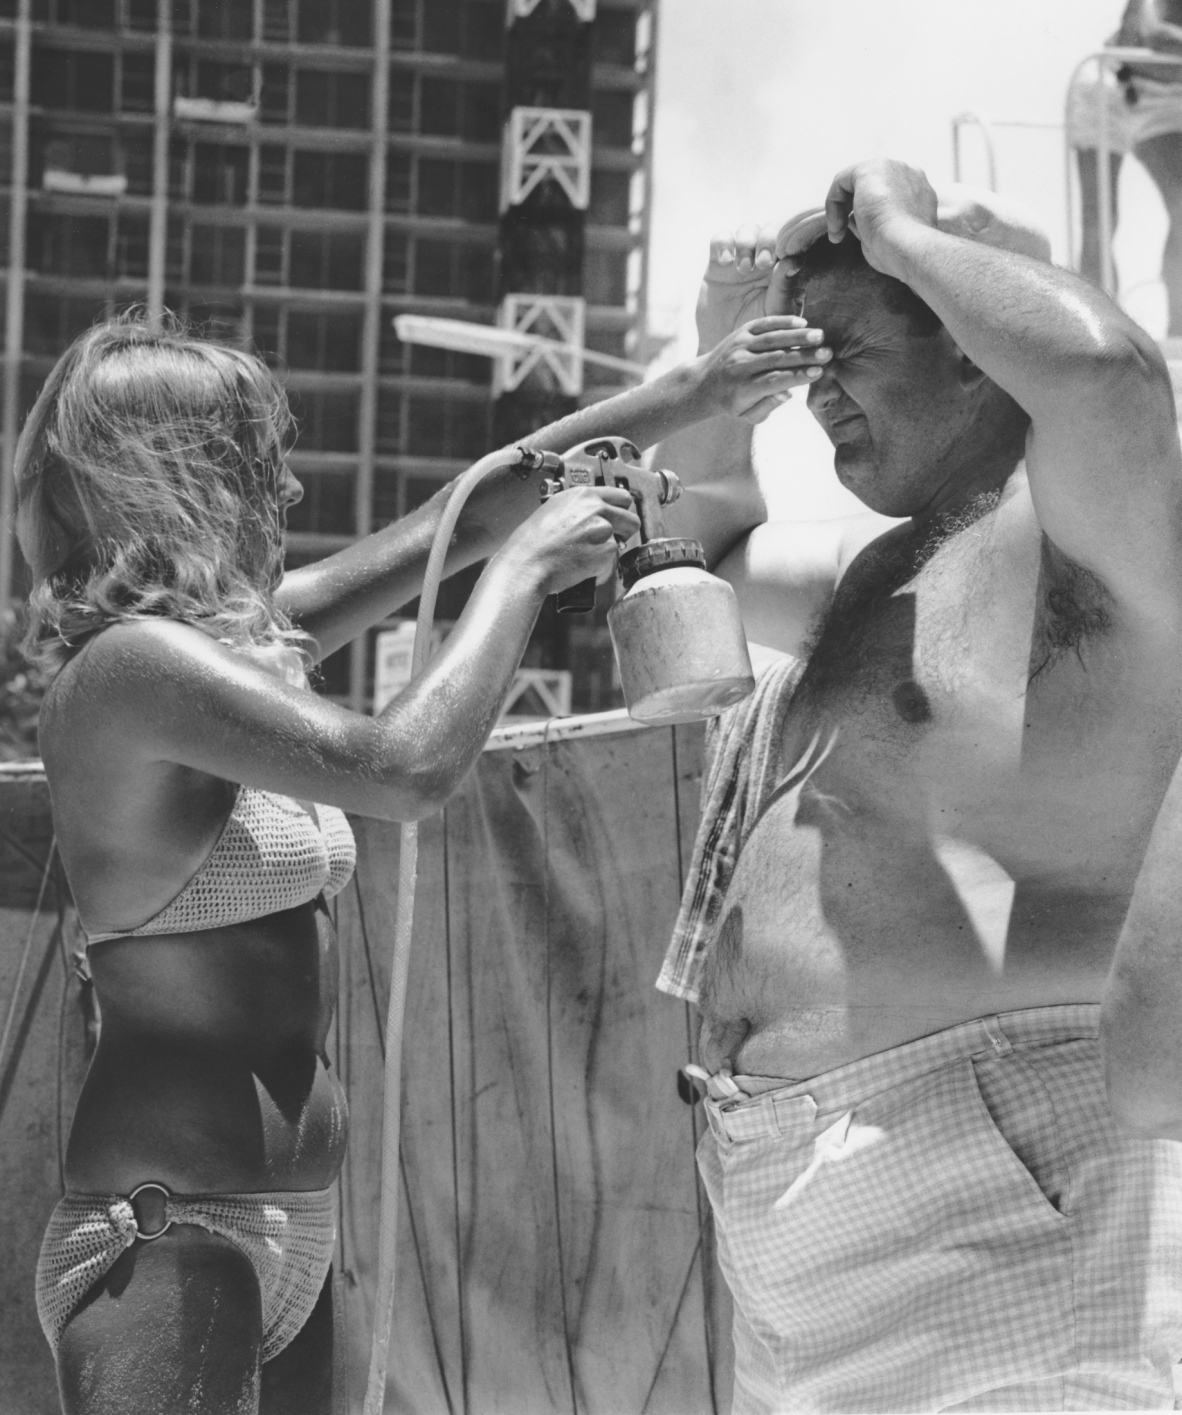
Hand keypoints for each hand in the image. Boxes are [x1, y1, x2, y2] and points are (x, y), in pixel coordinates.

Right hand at [504, 486, 639, 595]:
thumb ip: (578, 508)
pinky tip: (582, 570)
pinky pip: (612, 564)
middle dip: (623, 533)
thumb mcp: (553, 509)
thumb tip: (593, 514)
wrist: (527, 564)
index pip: (622, 497)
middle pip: (631, 520)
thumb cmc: (531, 542)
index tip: (617, 520)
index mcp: (583, 495)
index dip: (621, 511)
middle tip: (606, 542)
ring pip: (621, 545)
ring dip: (608, 553)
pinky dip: (600, 571)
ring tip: (586, 558)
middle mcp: (596, 509)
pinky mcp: (606, 552)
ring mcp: (604, 530)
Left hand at [692, 314, 830, 423]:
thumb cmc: (732, 402)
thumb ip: (768, 406)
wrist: (703, 383)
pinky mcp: (741, 332)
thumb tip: (788, 393)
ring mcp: (740, 345)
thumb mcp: (748, 415)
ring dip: (797, 337)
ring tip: (820, 336)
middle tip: (828, 353)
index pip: (774, 380)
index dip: (797, 376)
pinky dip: (782, 322)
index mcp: (743, 388)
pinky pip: (764, 324)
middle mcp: (740, 365)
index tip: (818, 372)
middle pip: (777, 358)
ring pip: (772, 339)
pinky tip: (802, 322)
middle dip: (804, 355)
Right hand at [696, 223, 796, 352]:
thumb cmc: (759, 335)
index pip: (792, 239)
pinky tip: (726, 262)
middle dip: (767, 239)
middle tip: (762, 264)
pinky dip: (723, 243)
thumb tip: (794, 260)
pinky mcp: (718, 262)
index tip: (783, 257)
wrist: (728, 348)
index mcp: (785, 268)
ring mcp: (742, 258)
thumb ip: (785, 288)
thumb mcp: (775, 314)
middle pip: (770, 228)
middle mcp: (766, 259)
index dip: (789, 239)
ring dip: (747, 242)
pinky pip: (720, 238)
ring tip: (743, 269)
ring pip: (747, 229)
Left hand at [823, 160, 937, 279]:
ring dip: (840, 209)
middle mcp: (908, 172)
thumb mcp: (890, 236)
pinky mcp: (870, 169)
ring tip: (837, 235)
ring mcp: (891, 167)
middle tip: (841, 235)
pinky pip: (842, 181)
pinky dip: (833, 203)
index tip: (859, 237)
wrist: (907, 247)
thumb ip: (873, 222)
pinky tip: (835, 226)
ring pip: (855, 183)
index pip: (887, 196)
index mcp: (919, 190)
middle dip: (852, 209)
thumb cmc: (899, 251)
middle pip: (871, 186)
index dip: (867, 215)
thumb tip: (852, 219)